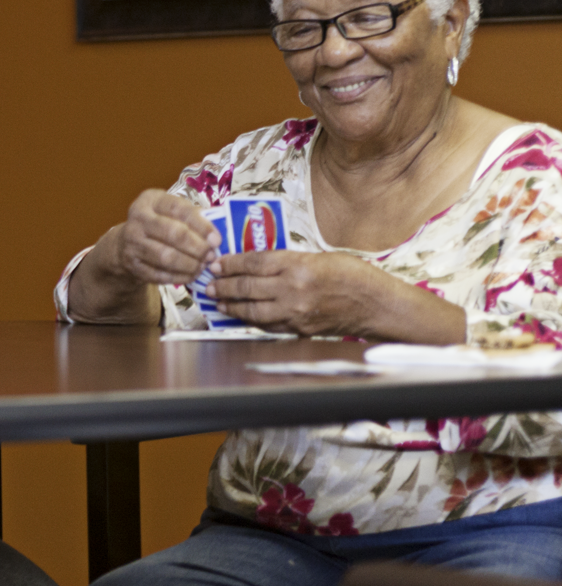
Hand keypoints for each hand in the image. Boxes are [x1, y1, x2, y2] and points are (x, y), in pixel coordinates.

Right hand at [109, 191, 221, 285]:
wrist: (125, 244)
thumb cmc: (158, 225)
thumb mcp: (170, 212)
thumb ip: (192, 216)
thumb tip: (217, 231)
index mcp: (150, 200)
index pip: (178, 209)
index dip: (201, 225)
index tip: (217, 239)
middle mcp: (138, 219)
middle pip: (173, 233)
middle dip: (197, 247)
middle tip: (211, 255)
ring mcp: (132, 243)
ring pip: (166, 256)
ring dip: (190, 264)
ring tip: (203, 266)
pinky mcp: (133, 265)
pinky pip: (160, 275)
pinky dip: (180, 277)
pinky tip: (192, 275)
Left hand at [210, 250, 399, 336]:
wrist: (377, 305)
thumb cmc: (353, 276)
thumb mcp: (318, 257)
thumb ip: (287, 261)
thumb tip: (256, 264)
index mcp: (298, 265)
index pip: (253, 262)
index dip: (230, 263)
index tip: (216, 263)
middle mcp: (294, 289)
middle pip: (247, 287)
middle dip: (223, 286)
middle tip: (208, 284)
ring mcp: (296, 312)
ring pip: (252, 310)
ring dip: (231, 306)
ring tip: (217, 302)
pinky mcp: (300, 329)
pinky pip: (268, 324)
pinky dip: (250, 320)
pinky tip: (240, 315)